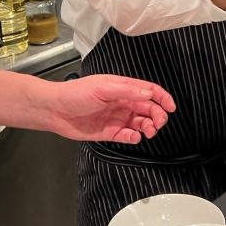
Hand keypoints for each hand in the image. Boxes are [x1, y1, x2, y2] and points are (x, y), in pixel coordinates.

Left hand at [46, 75, 176, 144]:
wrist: (55, 110)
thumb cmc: (76, 94)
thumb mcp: (103, 88)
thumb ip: (127, 91)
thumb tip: (149, 94)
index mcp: (122, 88)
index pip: (149, 91)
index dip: (162, 97)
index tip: (171, 106)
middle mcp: (122, 102)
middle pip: (148, 108)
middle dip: (158, 115)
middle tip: (159, 123)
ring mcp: (117, 118)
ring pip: (140, 123)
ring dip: (148, 127)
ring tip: (149, 131)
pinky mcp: (110, 132)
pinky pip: (127, 136)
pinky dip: (134, 137)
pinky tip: (134, 136)